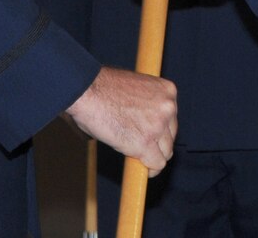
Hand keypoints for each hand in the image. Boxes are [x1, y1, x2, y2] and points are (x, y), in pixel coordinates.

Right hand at [63, 67, 177, 176]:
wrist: (86, 90)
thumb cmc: (102, 88)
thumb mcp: (135, 89)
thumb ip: (146, 105)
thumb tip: (143, 123)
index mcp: (167, 91)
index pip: (171, 118)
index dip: (160, 129)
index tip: (152, 136)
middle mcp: (168, 107)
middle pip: (170, 136)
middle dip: (158, 144)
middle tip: (143, 148)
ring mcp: (158, 126)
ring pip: (165, 152)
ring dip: (154, 157)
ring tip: (140, 159)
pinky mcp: (145, 143)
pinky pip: (156, 164)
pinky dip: (150, 169)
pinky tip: (143, 170)